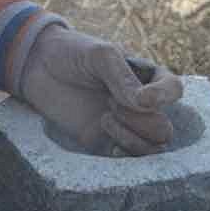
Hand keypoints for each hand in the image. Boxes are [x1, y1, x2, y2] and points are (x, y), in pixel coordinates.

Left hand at [18, 25, 182, 155]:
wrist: (36, 65)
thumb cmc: (72, 52)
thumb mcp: (99, 55)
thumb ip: (122, 78)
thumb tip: (144, 105)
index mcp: (143, 77)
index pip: (172, 90)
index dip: (164, 97)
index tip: (142, 98)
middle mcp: (139, 104)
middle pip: (164, 127)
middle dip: (141, 121)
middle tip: (110, 103)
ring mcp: (123, 124)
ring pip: (150, 147)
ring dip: (133, 139)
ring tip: (104, 118)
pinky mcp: (103, 140)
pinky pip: (126, 158)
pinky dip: (123, 155)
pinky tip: (107, 143)